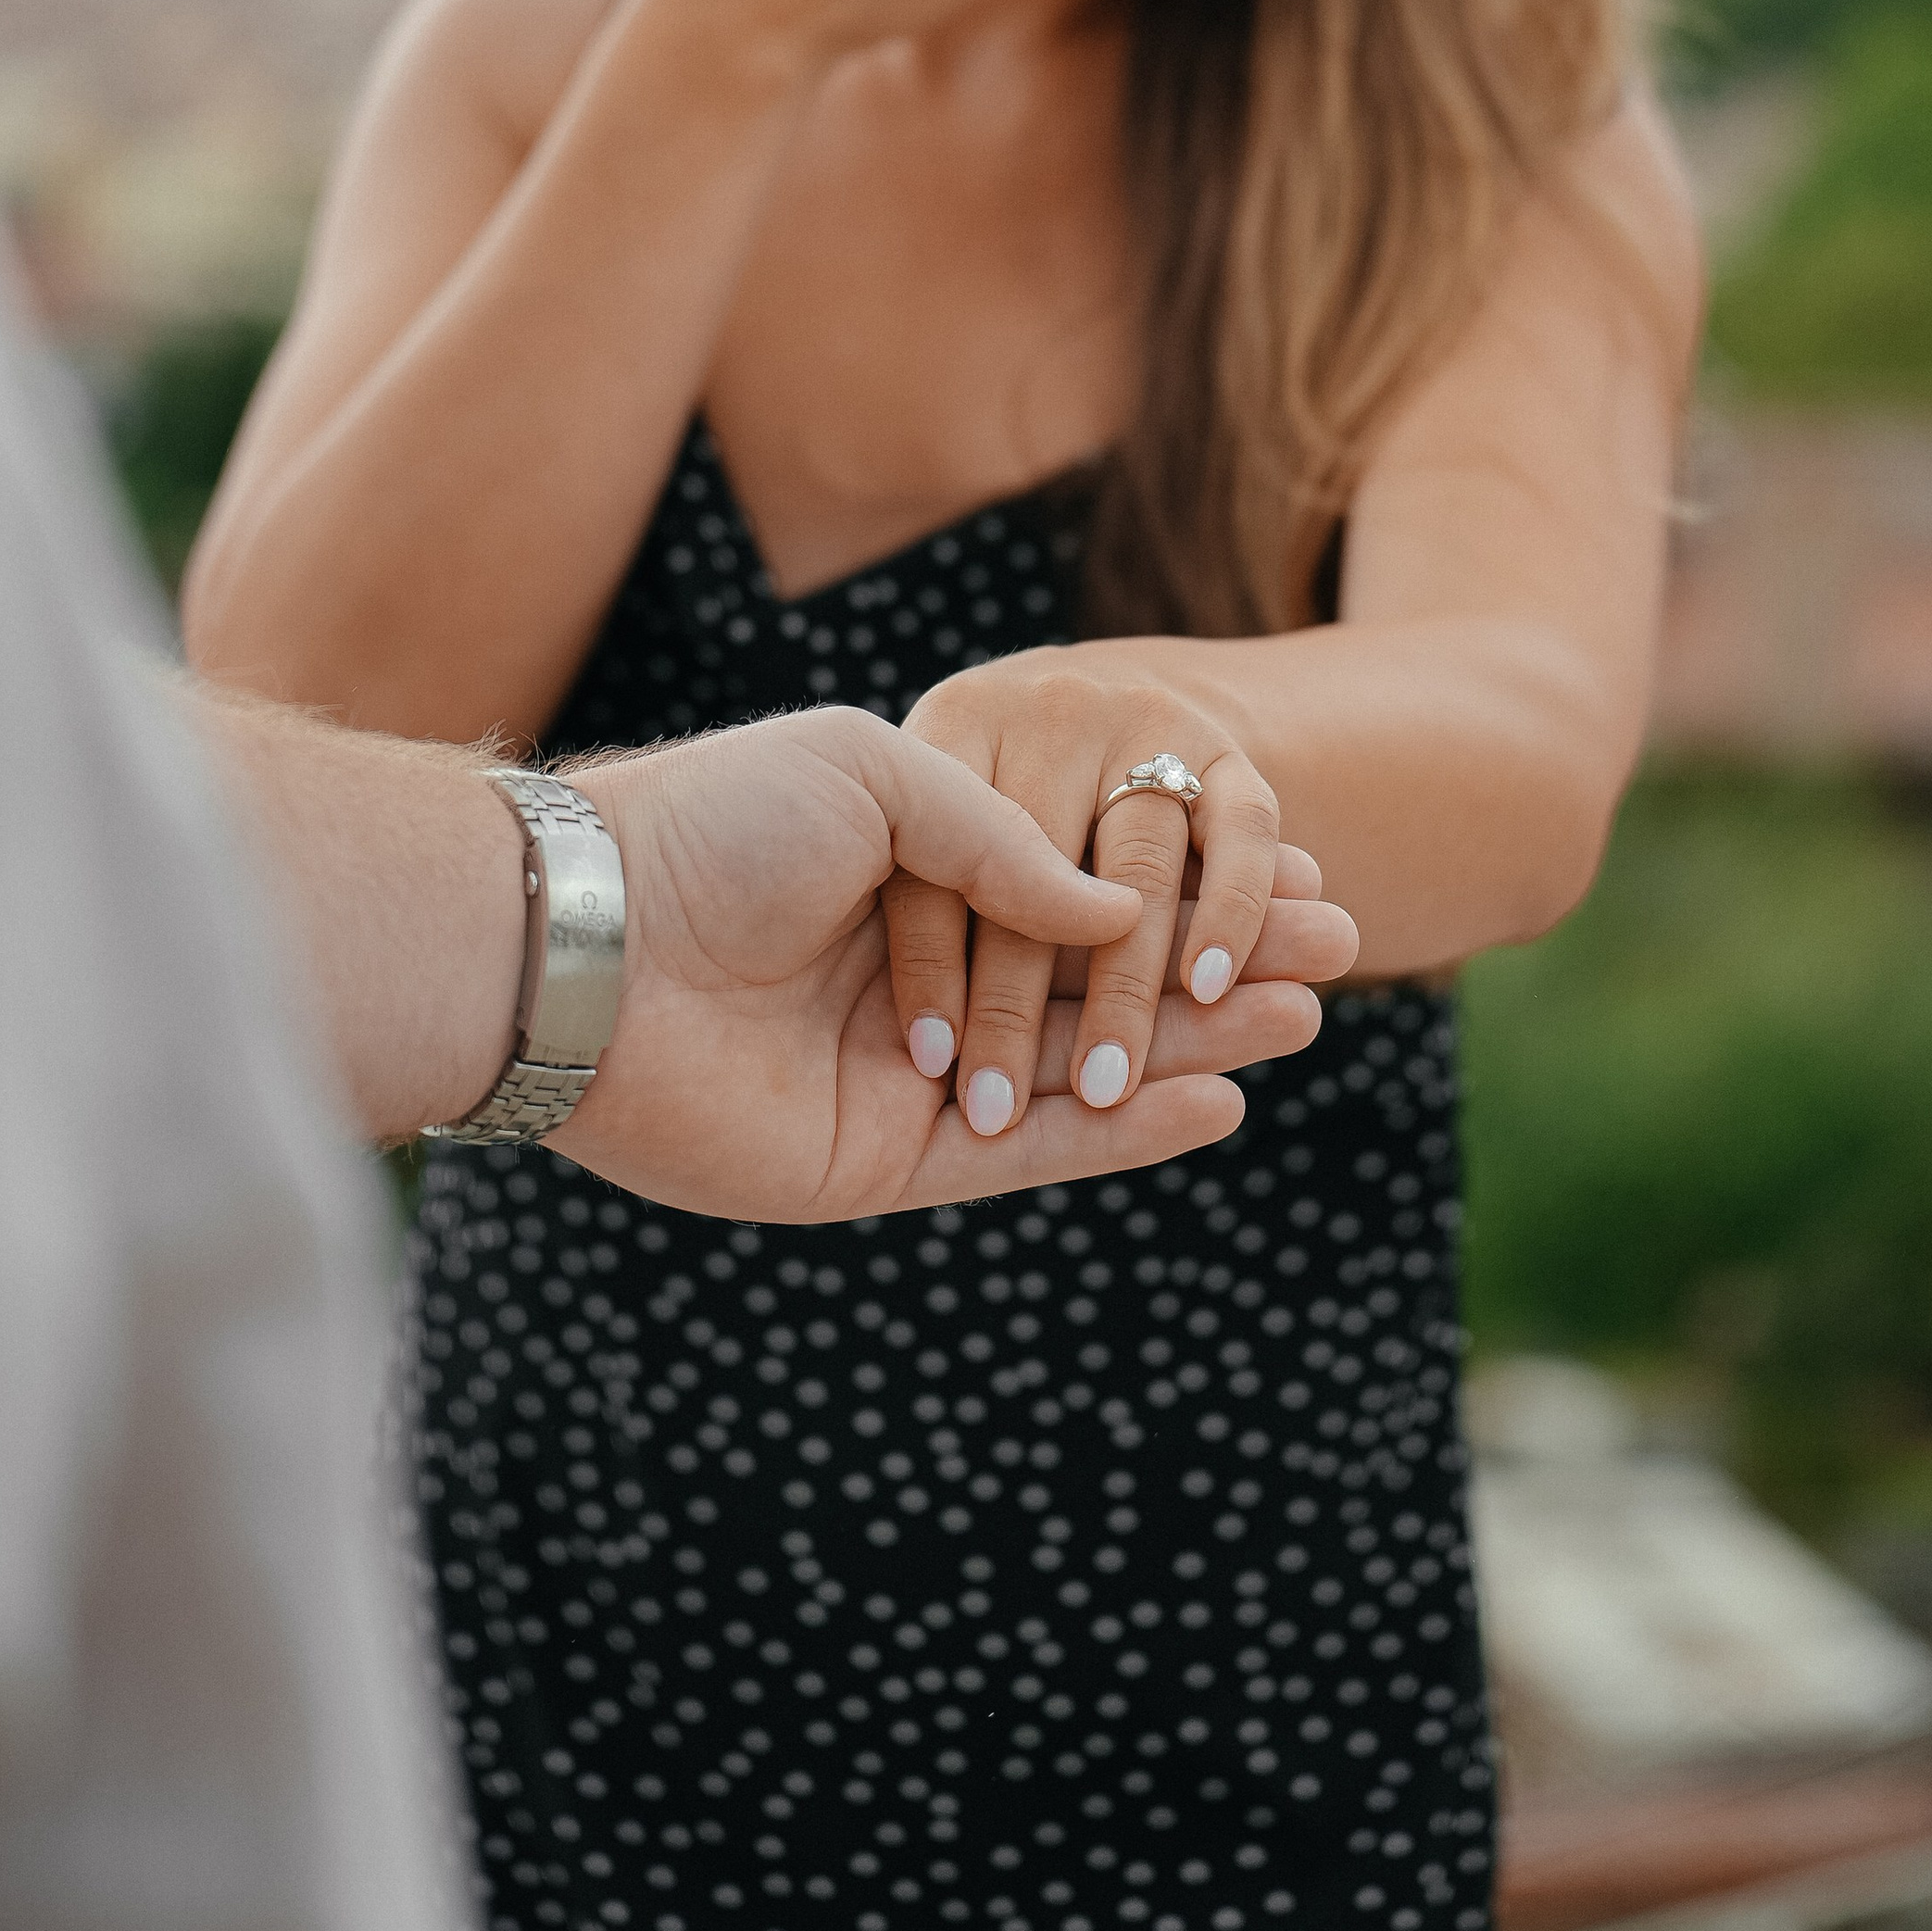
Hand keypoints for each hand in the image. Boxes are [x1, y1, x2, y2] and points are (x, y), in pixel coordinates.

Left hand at [553, 705, 1325, 1217]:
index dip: (1189, 884)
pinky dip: (1126, 1131)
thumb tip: (1116, 906)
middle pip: (1104, 982)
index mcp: (916, 875)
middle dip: (1221, 964)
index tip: (1297, 869)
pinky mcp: (886, 1160)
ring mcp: (911, 1073)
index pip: (1085, 890)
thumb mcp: (877, 769)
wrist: (595, 940)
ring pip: (1086, 1068)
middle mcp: (923, 976)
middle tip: (1336, 951)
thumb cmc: (715, 824)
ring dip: (1198, 1044)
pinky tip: (1217, 1101)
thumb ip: (1004, 843)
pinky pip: (1030, 1150)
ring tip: (1308, 1017)